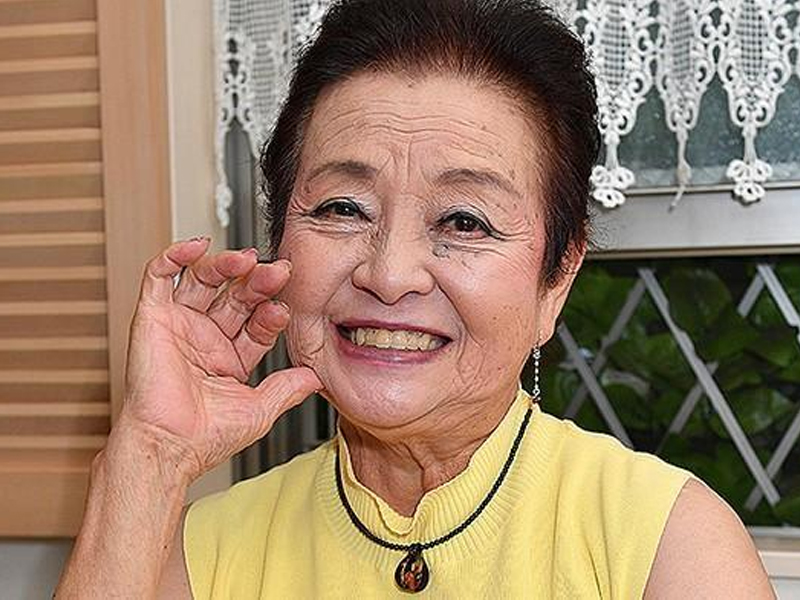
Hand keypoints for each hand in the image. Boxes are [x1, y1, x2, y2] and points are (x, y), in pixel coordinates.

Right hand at [116, 238, 320, 481]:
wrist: (168, 447)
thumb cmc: (205, 438)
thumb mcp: (259, 410)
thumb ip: (288, 388)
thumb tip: (318, 377)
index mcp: (229, 357)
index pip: (257, 320)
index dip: (273, 311)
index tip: (287, 308)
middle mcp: (206, 337)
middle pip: (235, 294)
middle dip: (258, 281)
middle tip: (278, 271)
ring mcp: (180, 325)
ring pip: (204, 279)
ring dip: (226, 264)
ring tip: (247, 259)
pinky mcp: (152, 317)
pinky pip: (160, 276)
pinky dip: (176, 256)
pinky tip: (198, 245)